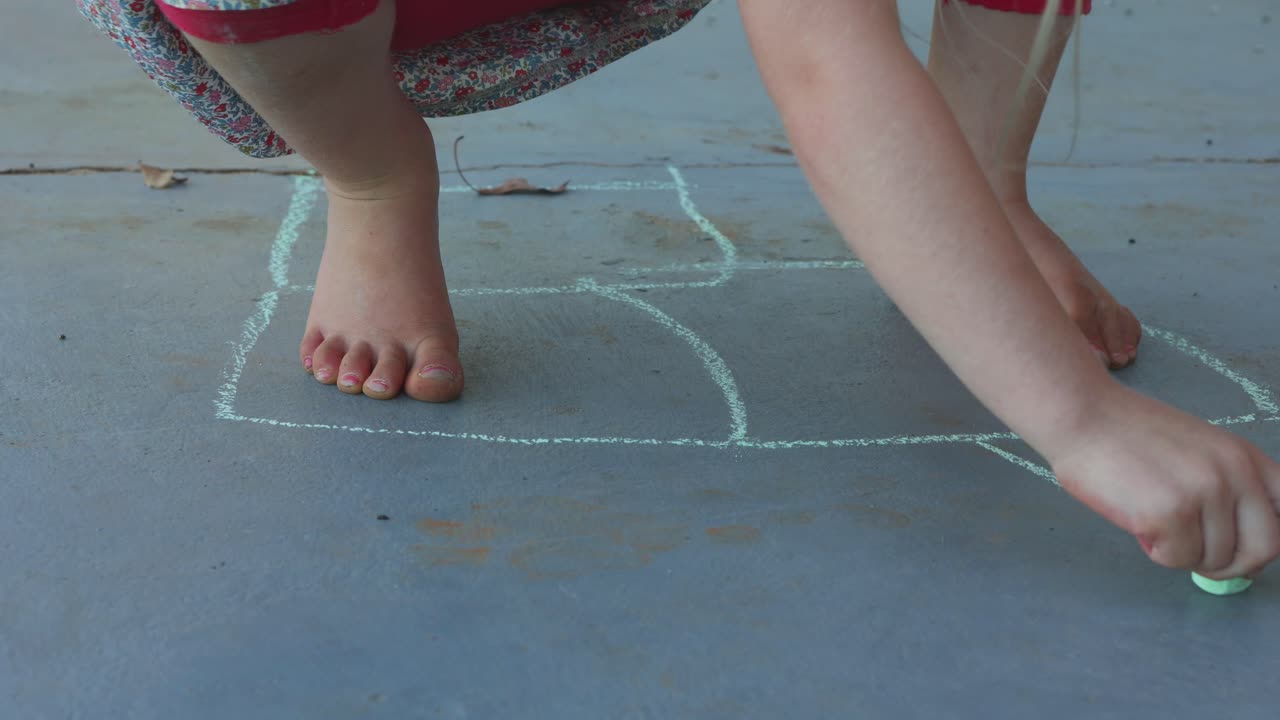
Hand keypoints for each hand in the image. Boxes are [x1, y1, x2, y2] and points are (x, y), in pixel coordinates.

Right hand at [1049, 387, 1279, 578]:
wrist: (1082, 415)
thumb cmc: (1127, 434)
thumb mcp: (1198, 450)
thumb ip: (1226, 485)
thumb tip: (1238, 547)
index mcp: (1245, 456)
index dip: (1264, 540)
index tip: (1241, 549)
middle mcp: (1234, 474)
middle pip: (1264, 549)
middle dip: (1231, 565)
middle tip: (1198, 558)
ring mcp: (1204, 493)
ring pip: (1214, 560)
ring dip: (1183, 554)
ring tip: (1155, 524)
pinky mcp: (1169, 513)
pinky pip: (1176, 559)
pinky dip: (1156, 551)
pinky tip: (1138, 522)